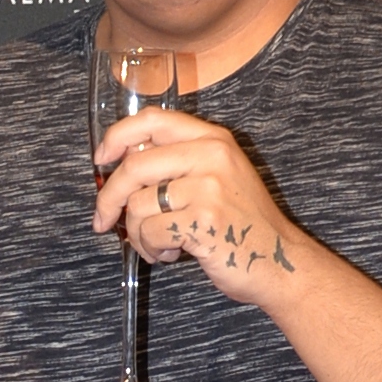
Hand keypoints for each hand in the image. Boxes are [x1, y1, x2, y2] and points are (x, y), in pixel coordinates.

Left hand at [92, 107, 311, 308]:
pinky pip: (150, 232)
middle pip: (134, 167)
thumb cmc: (243, 224)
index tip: (101, 159)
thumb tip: (121, 162)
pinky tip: (172, 253)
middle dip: (109, 198)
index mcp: (212, 139)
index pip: (151, 120)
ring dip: (138, 234)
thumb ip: (178, 162)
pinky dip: (151, 249)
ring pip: (138, 205)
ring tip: (159, 244)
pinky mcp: (203, 221)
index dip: (116, 138)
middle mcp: (211, 156)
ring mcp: (208, 187)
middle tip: (104, 221)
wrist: (280, 261)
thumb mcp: (219, 176)